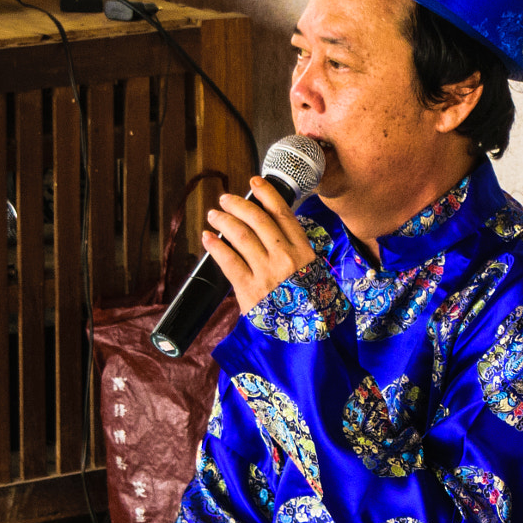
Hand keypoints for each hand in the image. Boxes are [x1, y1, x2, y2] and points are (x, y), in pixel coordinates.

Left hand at [202, 176, 315, 312]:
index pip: (283, 214)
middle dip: (239, 204)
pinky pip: (228, 262)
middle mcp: (286, 259)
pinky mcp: (250, 290)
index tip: (255, 181)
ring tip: (214, 215)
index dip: (267, 194)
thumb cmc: (310, 308)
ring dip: (224, 221)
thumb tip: (274, 237)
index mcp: (304, 253)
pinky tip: (207, 238)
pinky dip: (215, 246)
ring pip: (241, 236)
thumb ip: (297, 255)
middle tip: (225, 199)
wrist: (308, 340)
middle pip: (258, 220)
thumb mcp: (315, 276)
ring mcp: (267, 274)